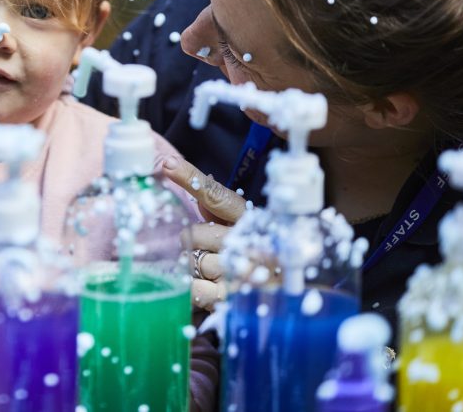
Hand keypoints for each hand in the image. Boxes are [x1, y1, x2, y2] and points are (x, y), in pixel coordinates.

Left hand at [162, 157, 249, 309]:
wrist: (295, 292)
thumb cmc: (262, 254)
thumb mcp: (246, 227)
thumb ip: (219, 207)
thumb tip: (198, 178)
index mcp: (250, 219)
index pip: (217, 196)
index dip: (190, 178)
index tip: (167, 165)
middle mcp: (248, 242)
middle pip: (193, 234)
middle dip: (194, 244)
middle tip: (210, 252)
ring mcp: (241, 271)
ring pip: (192, 260)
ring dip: (195, 266)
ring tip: (215, 272)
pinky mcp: (233, 298)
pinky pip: (194, 287)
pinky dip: (191, 288)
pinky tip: (203, 286)